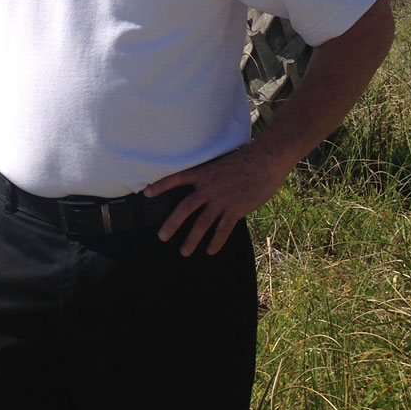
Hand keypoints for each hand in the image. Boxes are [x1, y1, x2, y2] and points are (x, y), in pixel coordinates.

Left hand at [143, 143, 287, 256]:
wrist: (264, 160)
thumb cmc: (244, 158)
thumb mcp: (220, 162)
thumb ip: (210, 175)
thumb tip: (203, 185)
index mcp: (203, 173)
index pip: (176, 178)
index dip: (160, 186)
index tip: (145, 193)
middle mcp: (208, 188)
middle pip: (184, 208)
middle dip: (172, 224)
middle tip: (162, 237)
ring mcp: (221, 200)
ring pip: (201, 224)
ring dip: (192, 240)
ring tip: (184, 251)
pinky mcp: (235, 210)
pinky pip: (222, 230)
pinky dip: (215, 242)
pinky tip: (210, 251)